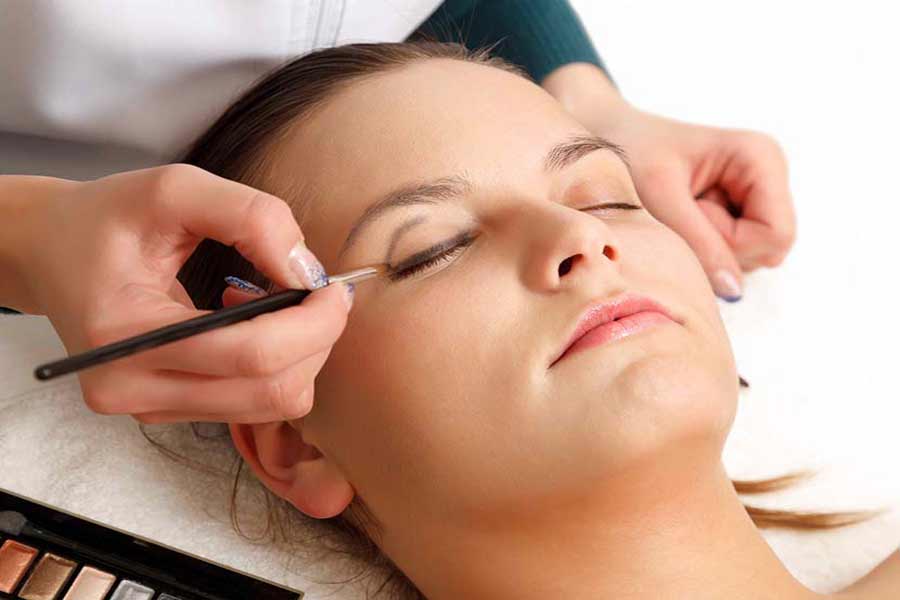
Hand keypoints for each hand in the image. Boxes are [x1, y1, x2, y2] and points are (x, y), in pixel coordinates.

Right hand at [1, 165, 352, 422]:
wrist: (50, 252)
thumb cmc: (106, 218)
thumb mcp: (173, 188)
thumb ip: (250, 217)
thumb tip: (307, 270)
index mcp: (127, 335)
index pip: (251, 354)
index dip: (314, 323)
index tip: (335, 287)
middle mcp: (131, 388)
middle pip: (270, 391)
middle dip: (317, 341)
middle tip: (323, 294)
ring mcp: (147, 409)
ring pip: (269, 405)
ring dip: (299, 354)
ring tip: (274, 301)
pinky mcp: (164, 412)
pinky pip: (251, 405)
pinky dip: (274, 365)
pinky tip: (253, 322)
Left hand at [543, 64, 796, 300]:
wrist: (605, 139)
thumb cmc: (629, 153)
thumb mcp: (659, 197)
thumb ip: (699, 242)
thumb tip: (735, 292)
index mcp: (761, 158)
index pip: (776, 235)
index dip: (734, 245)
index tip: (690, 219)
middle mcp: (767, 178)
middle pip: (766, 250)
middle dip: (718, 248)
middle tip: (676, 215)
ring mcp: (754, 198)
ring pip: (748, 258)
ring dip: (706, 249)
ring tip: (675, 213)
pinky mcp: (736, 213)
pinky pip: (730, 255)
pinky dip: (700, 248)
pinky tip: (679, 220)